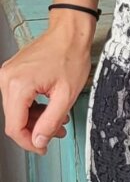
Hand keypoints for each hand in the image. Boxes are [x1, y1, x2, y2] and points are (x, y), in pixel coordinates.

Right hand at [0, 17, 93, 153]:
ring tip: (57, 120)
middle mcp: (7, 78)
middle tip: (57, 132)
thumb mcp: (66, 95)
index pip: (14, 126)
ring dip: (35, 119)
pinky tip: (49, 108)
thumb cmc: (70, 55)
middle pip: (14, 119)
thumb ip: (50, 122)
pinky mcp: (13, 72)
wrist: (69, 33)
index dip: (28, 142)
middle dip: (35, 130)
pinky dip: (32, 107)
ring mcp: (8, 74)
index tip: (42, 148)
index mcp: (18, 85)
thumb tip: (39, 141)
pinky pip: (18, 98)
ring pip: (16, 110)